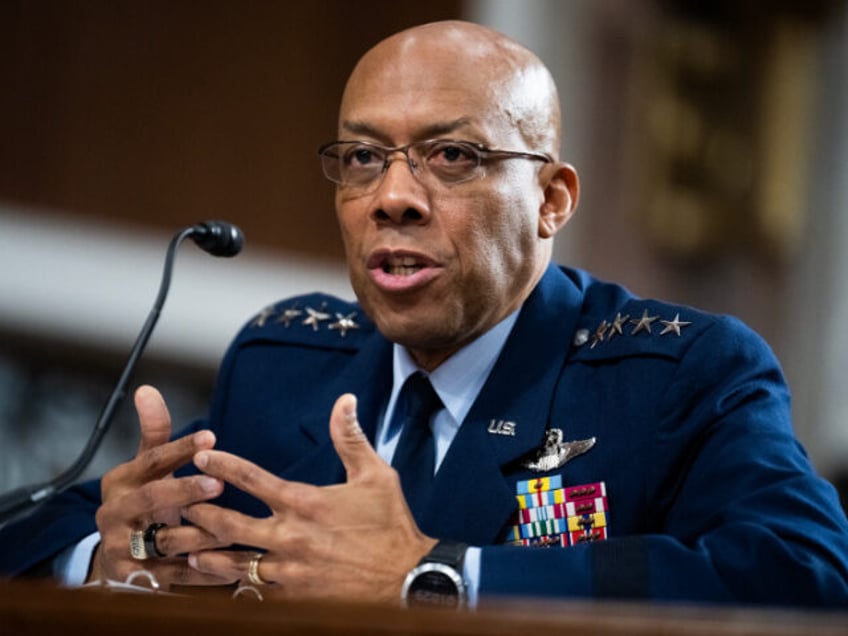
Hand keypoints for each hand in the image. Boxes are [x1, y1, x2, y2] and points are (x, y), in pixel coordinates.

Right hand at [89, 385, 233, 587]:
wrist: (115, 556)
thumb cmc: (142, 499)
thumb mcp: (145, 466)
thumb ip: (154, 432)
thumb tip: (147, 389)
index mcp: (120, 481)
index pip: (151, 459)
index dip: (180, 449)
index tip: (211, 436)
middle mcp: (115, 513)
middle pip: (150, 499)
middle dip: (185, 490)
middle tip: (218, 484)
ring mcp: (122, 547)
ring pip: (164, 540)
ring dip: (199, 534)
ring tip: (231, 527)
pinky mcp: (136, 578)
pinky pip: (174, 575)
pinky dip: (203, 571)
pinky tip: (231, 563)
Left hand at [183, 393, 437, 601]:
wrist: (406, 578)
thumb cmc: (391, 524)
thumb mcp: (375, 475)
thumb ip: (351, 438)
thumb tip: (344, 400)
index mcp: (305, 502)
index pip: (253, 478)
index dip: (223, 465)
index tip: (202, 456)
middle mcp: (290, 536)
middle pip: (229, 524)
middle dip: (200, 512)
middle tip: (177, 505)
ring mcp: (289, 570)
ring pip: (234, 563)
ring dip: (207, 554)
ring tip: (185, 549)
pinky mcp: (295, 595)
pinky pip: (255, 591)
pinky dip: (235, 587)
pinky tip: (218, 585)